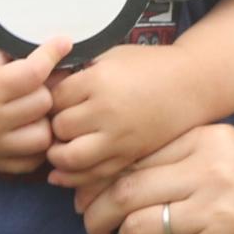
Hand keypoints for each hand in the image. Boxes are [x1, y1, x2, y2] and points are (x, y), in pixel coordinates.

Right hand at [0, 39, 65, 173]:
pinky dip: (34, 147)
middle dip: (43, 88)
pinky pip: (28, 163)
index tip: (63, 43)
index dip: (52, 53)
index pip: (35, 73)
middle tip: (38, 79)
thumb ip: (20, 52)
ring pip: (42, 138)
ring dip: (43, 120)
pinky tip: (27, 128)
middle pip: (42, 104)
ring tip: (34, 107)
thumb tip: (62, 48)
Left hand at [44, 42, 220, 189]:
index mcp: (98, 81)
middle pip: (58, 128)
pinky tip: (64, 171)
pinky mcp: (129, 156)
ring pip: (70, 158)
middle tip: (54, 123)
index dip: (48, 100)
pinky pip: (93, 174)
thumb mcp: (110, 56)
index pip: (53, 98)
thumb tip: (42, 86)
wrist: (191, 85)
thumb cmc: (148, 65)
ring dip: (58, 155)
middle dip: (52, 127)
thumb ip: (77, 71)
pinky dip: (73, 177)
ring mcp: (119, 137)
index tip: (53, 99)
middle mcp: (106, 112)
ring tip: (59, 146)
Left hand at [76, 123, 233, 233]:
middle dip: (96, 211)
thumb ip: (183, 158)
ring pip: (138, 226)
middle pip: (126, 189)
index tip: (85, 191)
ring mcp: (214, 215)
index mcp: (210, 140)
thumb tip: (118, 175)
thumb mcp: (233, 156)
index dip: (99, 176)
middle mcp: (210, 172)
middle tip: (89, 224)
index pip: (134, 154)